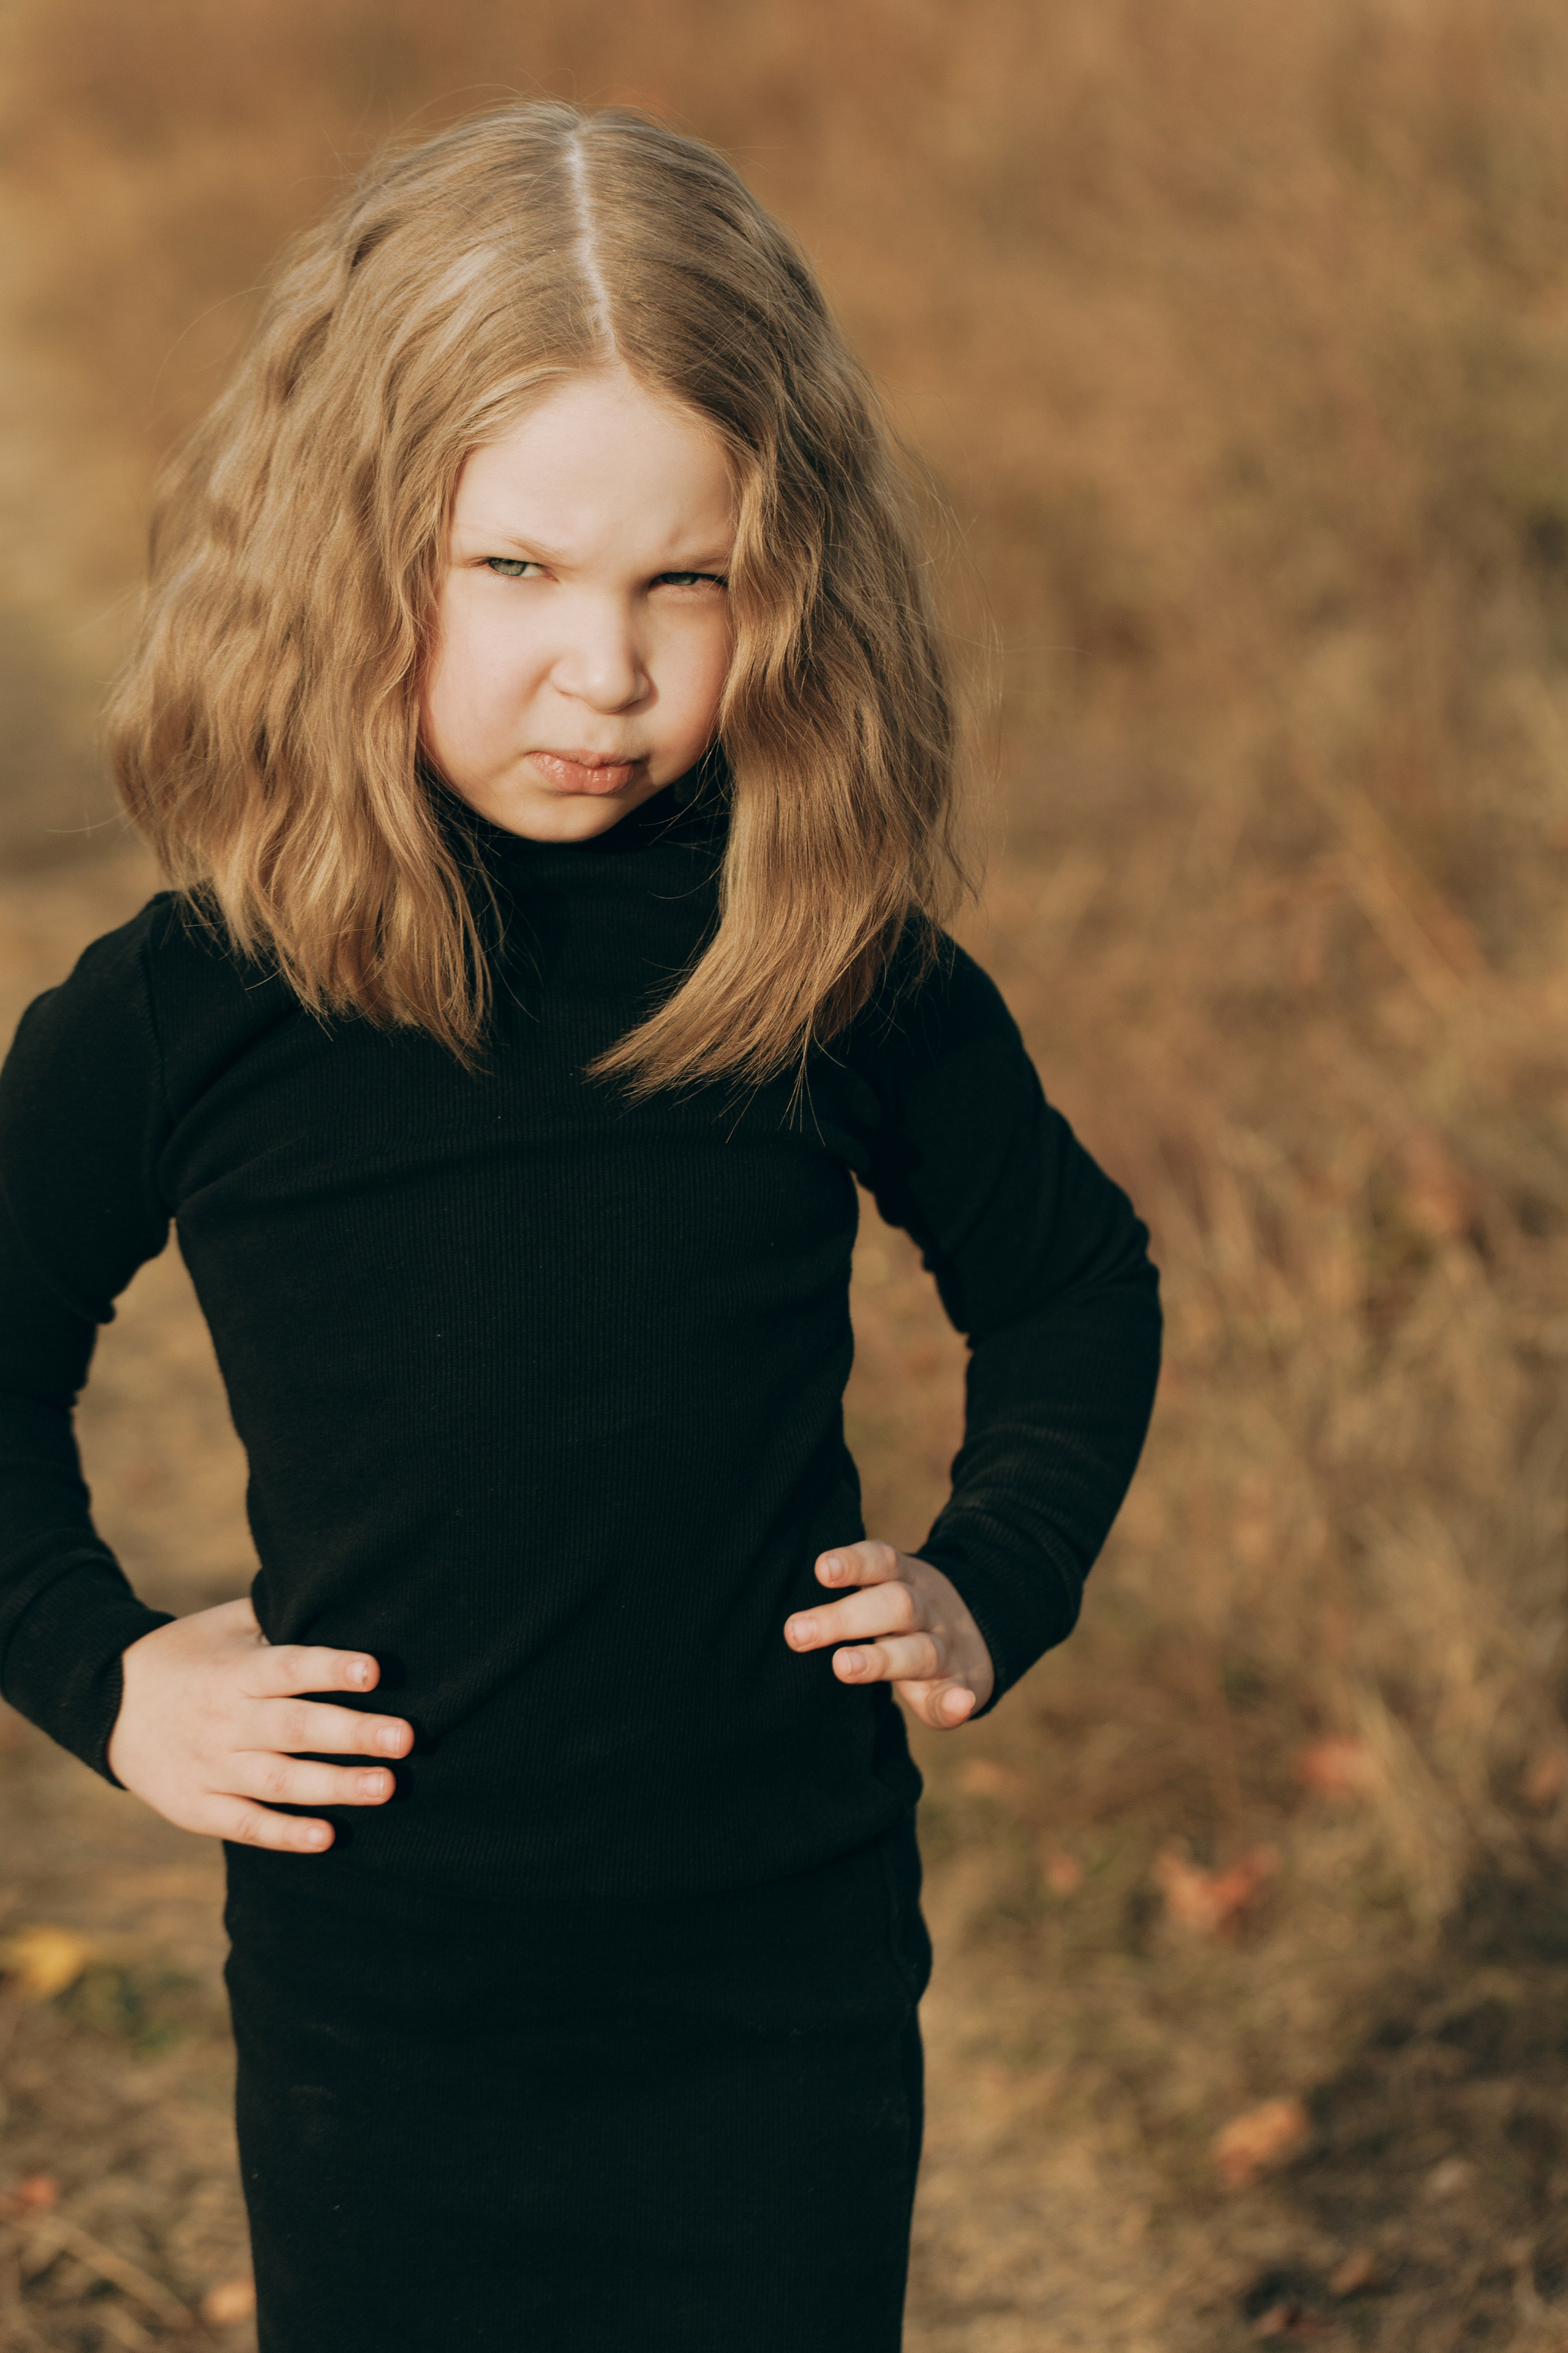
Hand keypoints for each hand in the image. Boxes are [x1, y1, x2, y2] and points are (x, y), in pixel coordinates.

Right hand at [106, 1596, 412, 1853]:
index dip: (330, 1668)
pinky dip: (285, 1834)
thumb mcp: (224, 1625)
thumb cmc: (188, 1656)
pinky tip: (327, 1837)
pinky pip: (245, 1825)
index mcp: (234, 1672)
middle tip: (405, 1737)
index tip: (375, 1670)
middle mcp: (225, 1721)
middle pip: (294, 1729)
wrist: (106, 1706)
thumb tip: (342, 1594)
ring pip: (279, 1781)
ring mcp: (210, 1768)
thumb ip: (277, 1616)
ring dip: (335, 1786)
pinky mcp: (197, 1808)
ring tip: (387, 1786)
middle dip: (353, 1734)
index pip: (287, 1668)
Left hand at [784, 1540, 994, 1728]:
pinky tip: (958, 1703)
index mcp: (904, 1581)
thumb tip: (808, 1592)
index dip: (853, 1563)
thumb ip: (852, 1589)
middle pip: (894, 1606)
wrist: (977, 1634)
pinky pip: (960, 1695)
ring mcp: (945, 1649)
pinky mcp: (960, 1686)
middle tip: (796, 1632)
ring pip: (919, 1651)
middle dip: (844, 1619)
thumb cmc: (904, 1617)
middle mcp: (926, 1611)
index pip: (881, 1562)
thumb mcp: (885, 1590)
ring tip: (843, 1666)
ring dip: (880, 1659)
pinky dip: (957, 1702)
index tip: (821, 1569)